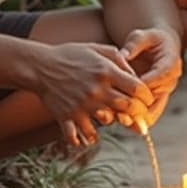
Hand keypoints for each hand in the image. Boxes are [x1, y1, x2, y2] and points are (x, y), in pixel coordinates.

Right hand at [34, 42, 153, 146]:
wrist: (40, 66)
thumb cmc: (71, 55)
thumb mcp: (98, 49)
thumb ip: (120, 59)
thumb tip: (136, 75)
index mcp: (106, 72)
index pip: (138, 89)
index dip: (146, 96)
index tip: (145, 99)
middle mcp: (97, 90)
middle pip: (127, 108)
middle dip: (135, 113)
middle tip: (133, 113)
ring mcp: (82, 105)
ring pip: (107, 123)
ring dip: (110, 123)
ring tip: (107, 117)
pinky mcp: (67, 116)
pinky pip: (80, 136)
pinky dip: (84, 139)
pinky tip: (86, 134)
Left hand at [120, 27, 182, 128]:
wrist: (159, 47)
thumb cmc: (149, 39)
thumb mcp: (142, 35)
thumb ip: (134, 43)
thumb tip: (123, 55)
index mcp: (171, 63)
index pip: (160, 76)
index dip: (144, 84)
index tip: (126, 89)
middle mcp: (170, 81)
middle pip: (156, 98)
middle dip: (139, 105)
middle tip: (121, 110)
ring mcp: (164, 92)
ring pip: (153, 111)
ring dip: (138, 117)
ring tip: (120, 120)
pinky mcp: (156, 100)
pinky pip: (148, 114)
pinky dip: (136, 119)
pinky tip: (121, 121)